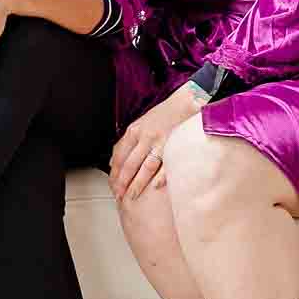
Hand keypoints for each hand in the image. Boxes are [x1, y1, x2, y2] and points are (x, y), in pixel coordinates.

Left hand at [108, 82, 202, 202]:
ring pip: (144, 167)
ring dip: (137, 183)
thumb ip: (129, 141)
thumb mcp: (141, 124)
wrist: (186, 102)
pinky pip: (166, 164)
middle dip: (122, 181)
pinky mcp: (174, 145)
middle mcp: (144, 136)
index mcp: (134, 131)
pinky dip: (160, 177)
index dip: (114, 172)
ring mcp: (159, 141)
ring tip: (132, 195)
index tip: (112, 184)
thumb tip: (114, 160)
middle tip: (118, 195)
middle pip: (129, 163)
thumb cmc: (164, 115)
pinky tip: (154, 187)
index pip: (119, 155)